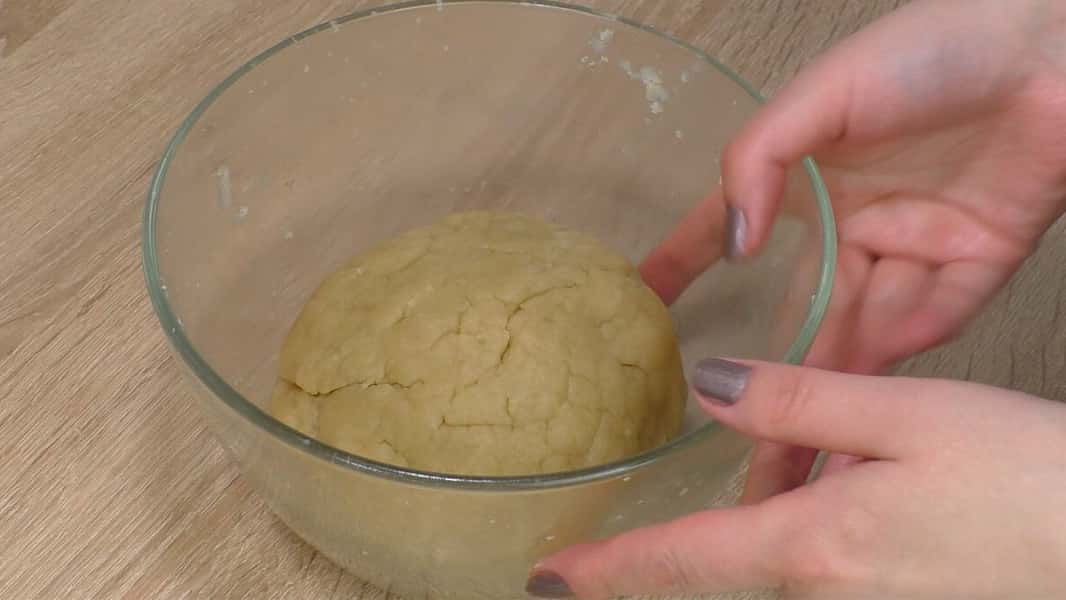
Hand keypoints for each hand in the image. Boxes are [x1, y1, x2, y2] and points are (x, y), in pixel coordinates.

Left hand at [527, 359, 1065, 598]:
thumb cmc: (1023, 478)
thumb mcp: (906, 418)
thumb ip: (798, 404)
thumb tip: (710, 385)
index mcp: (810, 546)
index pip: (680, 562)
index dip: (607, 572)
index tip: (546, 578)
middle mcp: (823, 594)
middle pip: (718, 574)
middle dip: (666, 559)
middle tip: (609, 549)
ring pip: (767, 574)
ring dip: (734, 545)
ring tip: (716, 513)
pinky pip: (812, 578)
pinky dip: (787, 545)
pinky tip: (816, 502)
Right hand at [639, 0, 1065, 503]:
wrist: (1047, 46)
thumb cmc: (927, 50)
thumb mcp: (822, 94)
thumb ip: (760, 159)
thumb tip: (735, 243)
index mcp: (809, 182)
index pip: (729, 233)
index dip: (684, 265)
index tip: (642, 301)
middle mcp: (855, 224)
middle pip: (806, 313)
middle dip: (777, 379)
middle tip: (742, 438)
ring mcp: (914, 247)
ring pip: (866, 329)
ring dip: (839, 382)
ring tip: (801, 437)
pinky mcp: (976, 261)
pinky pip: (937, 316)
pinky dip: (907, 343)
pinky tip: (877, 376)